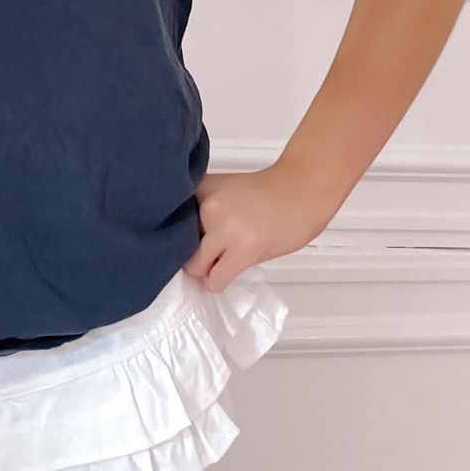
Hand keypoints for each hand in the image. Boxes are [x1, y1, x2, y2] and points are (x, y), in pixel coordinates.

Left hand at [182, 161, 336, 291]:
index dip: (174, 234)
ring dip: (206, 269)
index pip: (168, 220)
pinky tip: (226, 271)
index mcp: (201, 188)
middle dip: (192, 253)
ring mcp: (225, 228)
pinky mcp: (244, 249)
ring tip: (220, 261)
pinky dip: (218, 281)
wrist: (301, 190)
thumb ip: (201, 208)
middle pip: (178, 246)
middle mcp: (208, 205)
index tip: (179, 241)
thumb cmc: (266, 193)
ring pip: (196, 266)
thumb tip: (177, 239)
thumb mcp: (224, 189)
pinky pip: (216, 279)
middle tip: (208, 253)